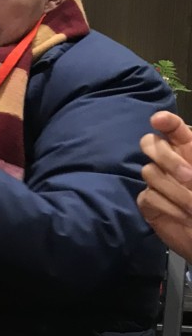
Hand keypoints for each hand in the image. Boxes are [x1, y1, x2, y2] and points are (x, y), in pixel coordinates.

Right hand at [139, 111, 191, 260]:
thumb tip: (186, 168)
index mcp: (188, 149)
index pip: (173, 128)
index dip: (165, 121)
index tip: (158, 120)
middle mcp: (170, 161)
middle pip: (150, 143)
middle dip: (167, 158)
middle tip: (189, 177)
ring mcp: (157, 181)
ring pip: (149, 172)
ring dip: (175, 190)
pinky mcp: (148, 202)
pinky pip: (148, 196)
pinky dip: (167, 206)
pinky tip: (182, 215)